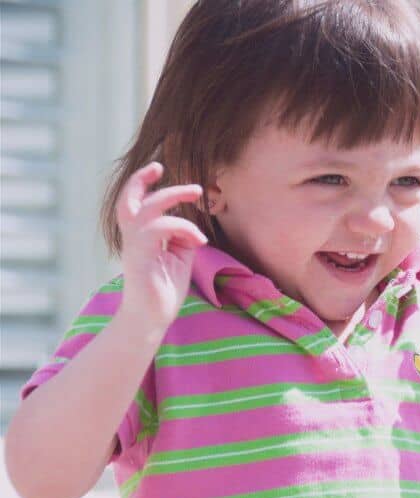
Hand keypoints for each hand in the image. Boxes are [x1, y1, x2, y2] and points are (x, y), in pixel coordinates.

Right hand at [116, 162, 207, 326]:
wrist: (152, 318)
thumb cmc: (164, 288)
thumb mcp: (180, 256)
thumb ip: (182, 236)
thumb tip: (192, 224)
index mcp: (140, 236)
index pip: (134, 202)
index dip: (141, 182)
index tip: (158, 167)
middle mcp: (132, 238)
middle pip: (129, 200)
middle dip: (143, 179)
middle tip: (164, 166)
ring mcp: (135, 248)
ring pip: (145, 210)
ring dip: (173, 197)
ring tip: (197, 194)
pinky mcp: (141, 258)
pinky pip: (158, 229)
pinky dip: (182, 227)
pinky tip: (199, 239)